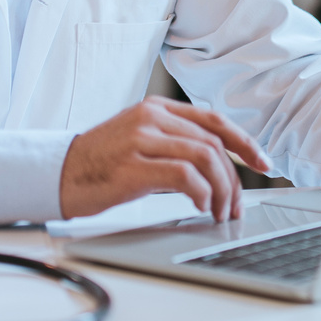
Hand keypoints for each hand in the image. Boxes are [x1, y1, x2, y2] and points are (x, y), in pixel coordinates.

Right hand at [59, 96, 271, 221]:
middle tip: (237, 205)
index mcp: (155, 108)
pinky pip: (185, 176)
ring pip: (204, 158)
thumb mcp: (139, 141)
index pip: (213, 119)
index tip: (262, 163)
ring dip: (222, 190)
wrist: (57, 174)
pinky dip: (202, 194)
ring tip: (220, 212)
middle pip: (213, 142)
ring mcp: (141, 138)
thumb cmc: (99, 164)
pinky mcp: (133, 165)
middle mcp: (151, 117)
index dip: (244, 142)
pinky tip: (200, 207)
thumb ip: (173, 142)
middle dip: (234, 178)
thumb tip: (216, 167)